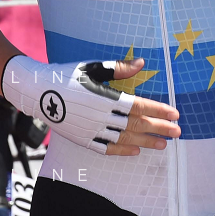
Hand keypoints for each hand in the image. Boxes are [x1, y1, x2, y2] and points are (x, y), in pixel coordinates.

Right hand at [2, 56, 179, 155]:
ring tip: (163, 145)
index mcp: (106, 97)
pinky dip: (122, 151)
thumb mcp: (93, 67)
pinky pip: (106, 149)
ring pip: (125, 139)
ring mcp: (92, 130)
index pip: (140, 106)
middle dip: (159, 128)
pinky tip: (135, 152)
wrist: (37, 92)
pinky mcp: (82, 139)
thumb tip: (141, 63)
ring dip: (146, 142)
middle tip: (177, 132)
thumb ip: (119, 68)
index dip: (159, 110)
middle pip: (137, 125)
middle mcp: (101, 116)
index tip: (175, 113)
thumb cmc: (66, 75)